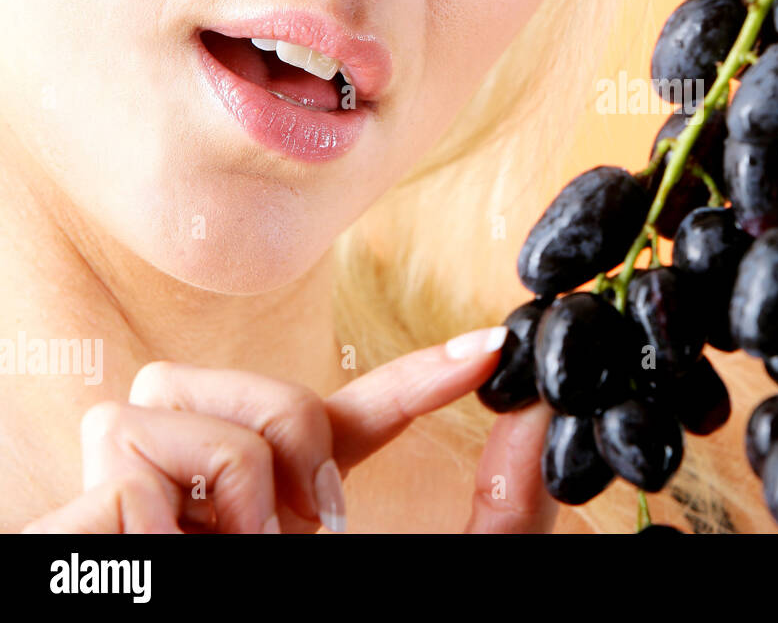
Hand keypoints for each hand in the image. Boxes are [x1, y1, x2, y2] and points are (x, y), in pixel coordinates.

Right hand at [20, 327, 556, 532]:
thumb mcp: (422, 579)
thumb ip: (494, 514)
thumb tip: (538, 418)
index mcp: (291, 508)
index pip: (356, 419)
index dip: (421, 377)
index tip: (493, 349)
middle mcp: (216, 485)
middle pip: (268, 385)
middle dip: (299, 438)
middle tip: (306, 527)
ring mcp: (144, 486)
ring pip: (180, 388)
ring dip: (231, 475)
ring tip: (227, 551)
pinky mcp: (86, 497)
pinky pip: (130, 437)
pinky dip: (162, 505)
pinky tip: (164, 559)